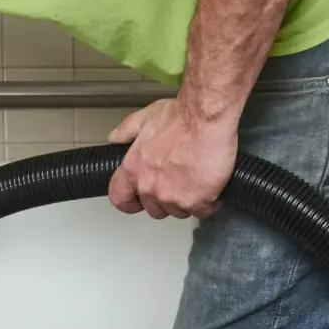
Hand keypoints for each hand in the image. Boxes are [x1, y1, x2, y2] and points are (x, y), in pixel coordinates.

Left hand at [107, 98, 238, 218]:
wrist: (207, 119)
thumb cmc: (182, 117)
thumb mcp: (146, 118)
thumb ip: (128, 130)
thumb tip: (116, 138)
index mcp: (135, 168)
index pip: (120, 197)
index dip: (128, 202)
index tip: (136, 202)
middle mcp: (150, 187)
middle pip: (154, 209)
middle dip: (166, 199)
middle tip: (179, 184)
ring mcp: (172, 197)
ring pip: (178, 211)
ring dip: (188, 201)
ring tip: (198, 180)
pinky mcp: (195, 202)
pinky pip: (201, 211)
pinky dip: (208, 202)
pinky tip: (212, 186)